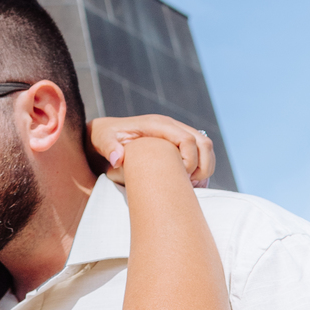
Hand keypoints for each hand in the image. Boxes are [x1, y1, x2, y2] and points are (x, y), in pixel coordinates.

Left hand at [87, 115, 214, 187]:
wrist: (107, 134)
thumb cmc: (105, 138)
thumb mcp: (103, 141)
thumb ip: (109, 148)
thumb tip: (117, 158)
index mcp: (157, 124)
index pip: (187, 140)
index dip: (189, 161)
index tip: (180, 178)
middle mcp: (171, 126)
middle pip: (204, 142)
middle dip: (203, 166)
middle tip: (190, 185)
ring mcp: (177, 133)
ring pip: (206, 147)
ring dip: (206, 168)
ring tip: (192, 185)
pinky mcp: (178, 142)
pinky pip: (201, 153)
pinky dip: (202, 168)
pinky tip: (191, 183)